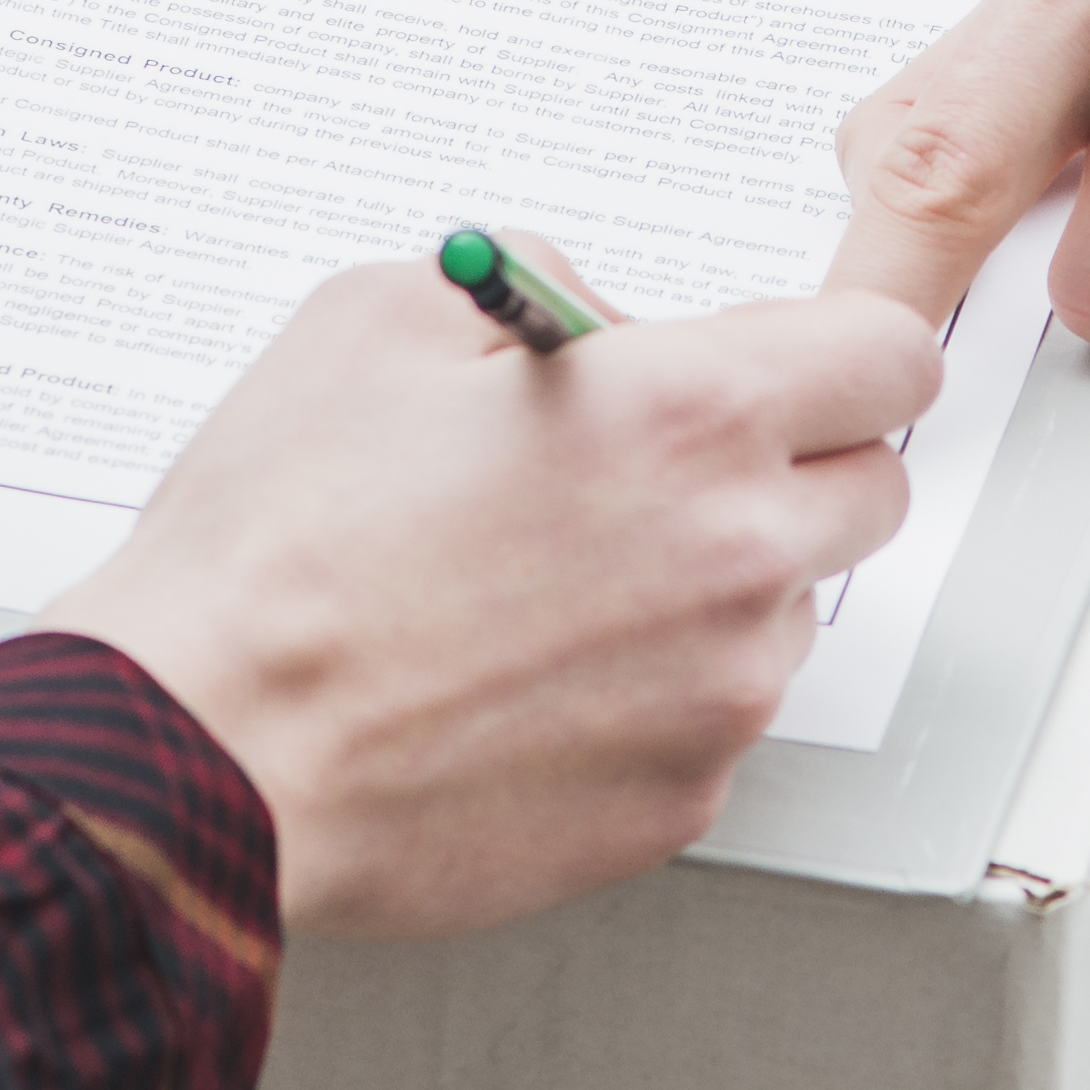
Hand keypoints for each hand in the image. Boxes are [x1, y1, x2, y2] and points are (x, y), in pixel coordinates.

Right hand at [68, 257, 943, 934]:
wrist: (197, 750)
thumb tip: (603, 317)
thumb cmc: (273, 549)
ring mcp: (716, 698)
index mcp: (687, 413)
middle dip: (792, 462)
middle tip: (665, 466)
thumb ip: (542, 285)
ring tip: (560, 581)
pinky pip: (715, 722)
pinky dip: (655, 693)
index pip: (892, 356)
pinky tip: (532, 672)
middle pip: (871, 488)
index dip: (840, 348)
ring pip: (789, 613)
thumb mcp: (385, 314)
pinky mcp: (675, 804)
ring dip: (719, 585)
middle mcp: (734, 556)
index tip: (799, 362)